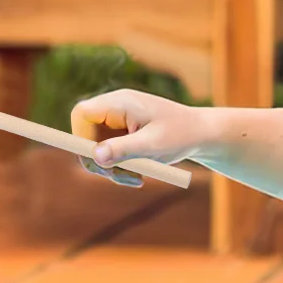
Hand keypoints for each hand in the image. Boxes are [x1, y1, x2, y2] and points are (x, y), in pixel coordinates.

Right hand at [70, 89, 208, 170]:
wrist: (202, 133)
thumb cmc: (181, 134)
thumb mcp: (153, 145)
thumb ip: (123, 150)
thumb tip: (95, 157)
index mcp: (119, 103)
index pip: (81, 114)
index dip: (80, 138)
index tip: (96, 161)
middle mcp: (114, 109)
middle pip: (86, 135)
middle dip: (100, 162)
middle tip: (121, 178)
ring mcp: (118, 122)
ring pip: (98, 149)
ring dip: (113, 169)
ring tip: (138, 179)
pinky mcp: (124, 134)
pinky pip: (111, 154)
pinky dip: (121, 168)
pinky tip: (140, 175)